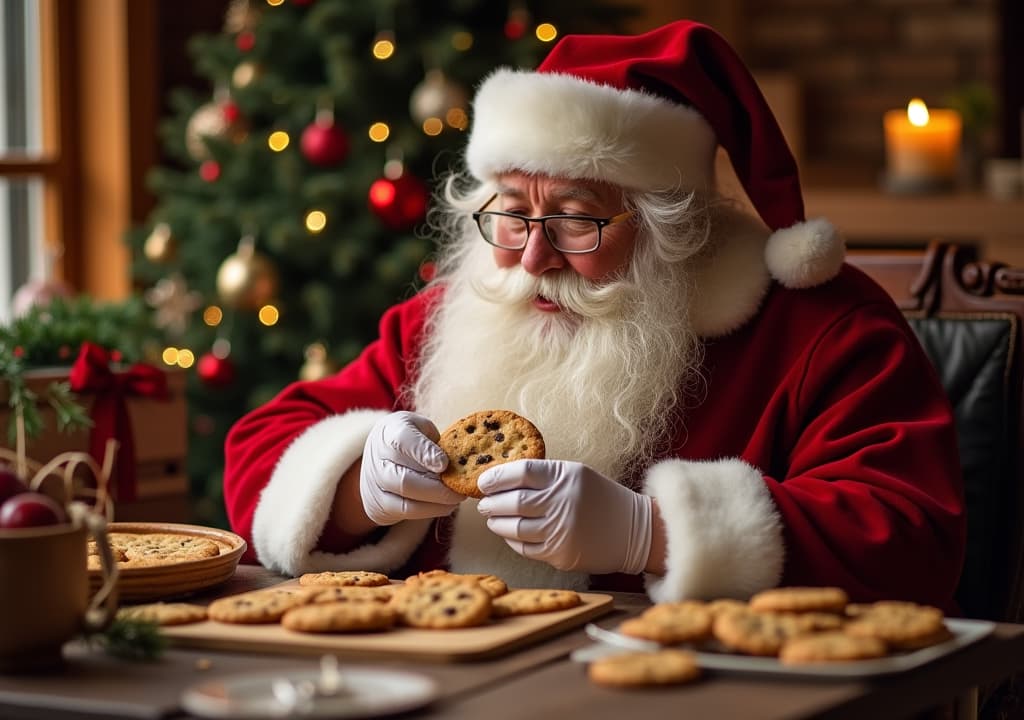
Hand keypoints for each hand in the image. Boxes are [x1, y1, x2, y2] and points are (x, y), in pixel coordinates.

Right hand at [359, 411, 464, 525]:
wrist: (381, 456)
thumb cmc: (411, 438)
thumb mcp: (423, 428)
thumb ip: (436, 442)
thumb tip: (456, 462)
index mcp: (389, 431)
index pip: (402, 441)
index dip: (424, 453)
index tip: (444, 463)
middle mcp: (377, 459)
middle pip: (404, 480)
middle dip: (437, 488)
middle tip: (460, 488)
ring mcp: (374, 484)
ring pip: (406, 500)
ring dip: (437, 502)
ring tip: (457, 498)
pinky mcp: (379, 505)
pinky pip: (407, 513)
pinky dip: (431, 511)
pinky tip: (446, 505)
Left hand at [476, 459, 652, 574]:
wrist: (633, 530)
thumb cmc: (600, 498)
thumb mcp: (576, 475)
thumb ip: (543, 475)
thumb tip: (500, 480)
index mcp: (565, 476)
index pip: (520, 472)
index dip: (496, 477)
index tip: (483, 481)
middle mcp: (562, 502)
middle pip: (513, 501)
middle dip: (491, 502)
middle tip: (483, 502)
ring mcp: (561, 530)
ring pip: (515, 527)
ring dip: (497, 522)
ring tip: (492, 518)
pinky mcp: (561, 554)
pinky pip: (525, 548)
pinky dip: (512, 541)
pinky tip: (509, 534)